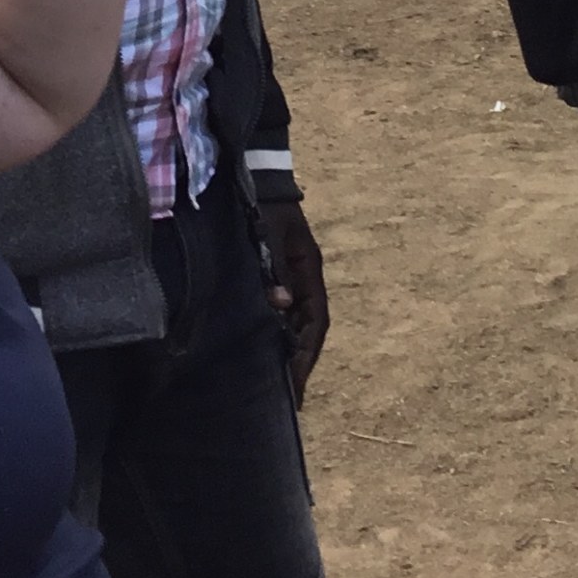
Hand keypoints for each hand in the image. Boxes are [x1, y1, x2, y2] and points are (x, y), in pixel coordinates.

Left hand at [256, 200, 329, 407]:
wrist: (262, 177)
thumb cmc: (266, 206)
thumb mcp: (271, 235)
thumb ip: (275, 267)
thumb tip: (281, 304)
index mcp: (310, 271)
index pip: (315, 323)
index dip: (306, 355)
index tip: (295, 385)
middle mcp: (305, 279)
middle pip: (308, 330)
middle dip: (299, 363)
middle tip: (289, 399)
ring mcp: (292, 278)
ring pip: (295, 324)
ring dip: (288, 352)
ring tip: (278, 385)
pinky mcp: (276, 276)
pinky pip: (281, 313)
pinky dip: (276, 336)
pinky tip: (265, 352)